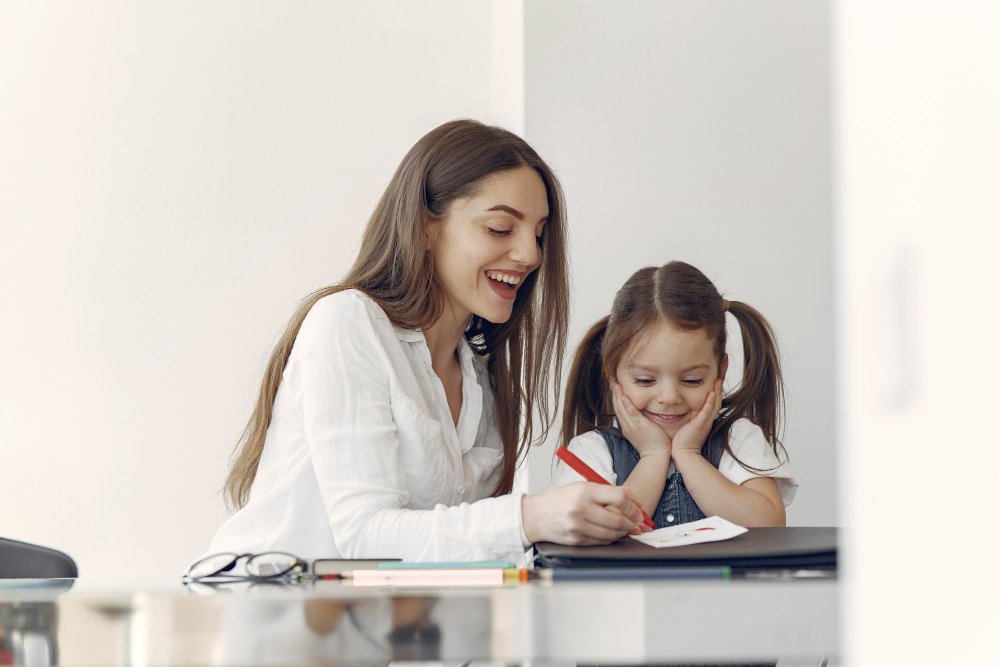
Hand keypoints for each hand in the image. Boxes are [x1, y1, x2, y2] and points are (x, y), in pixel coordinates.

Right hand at [521, 482, 650, 545]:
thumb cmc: (561, 499)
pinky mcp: (576, 540)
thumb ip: (607, 492)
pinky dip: (610, 538)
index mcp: (584, 491)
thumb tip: (634, 501)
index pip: (619, 498)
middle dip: (631, 523)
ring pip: (611, 534)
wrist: (536, 515)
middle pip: (617, 520)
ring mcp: (578, 527)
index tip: (638, 511)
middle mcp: (581, 509)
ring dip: (623, 532)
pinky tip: (610, 533)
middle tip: (636, 522)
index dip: (633, 506)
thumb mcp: (582, 487)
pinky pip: (601, 542)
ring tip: (625, 527)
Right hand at [611, 381, 670, 457]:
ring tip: (615, 384)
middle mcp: (627, 426)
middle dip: (614, 394)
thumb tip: (642, 415)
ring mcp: (632, 426)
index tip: (615, 388)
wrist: (656, 456)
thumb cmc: (653, 446)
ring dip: (618, 396)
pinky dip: (627, 404)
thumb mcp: (642, 433)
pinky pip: (632, 413)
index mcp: (627, 427)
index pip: (619, 410)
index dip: (616, 398)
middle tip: (612, 381)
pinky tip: (623, 396)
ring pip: (622, 409)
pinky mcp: (640, 426)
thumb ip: (640, 423)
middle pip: (617, 407)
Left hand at [670, 379, 722, 456]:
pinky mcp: (700, 424)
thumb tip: (687, 407)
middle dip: (720, 387)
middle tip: (723, 374)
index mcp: (705, 418)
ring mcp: (705, 421)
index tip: (718, 377)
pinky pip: (706, 412)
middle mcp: (708, 419)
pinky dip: (710, 402)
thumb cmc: (684, 440)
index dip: (716, 389)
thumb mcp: (689, 424)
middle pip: (718, 400)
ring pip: (714, 404)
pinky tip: (712, 393)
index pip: (713, 401)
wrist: (684, 453)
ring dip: (717, 392)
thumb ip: (690, 416)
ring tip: (719, 379)